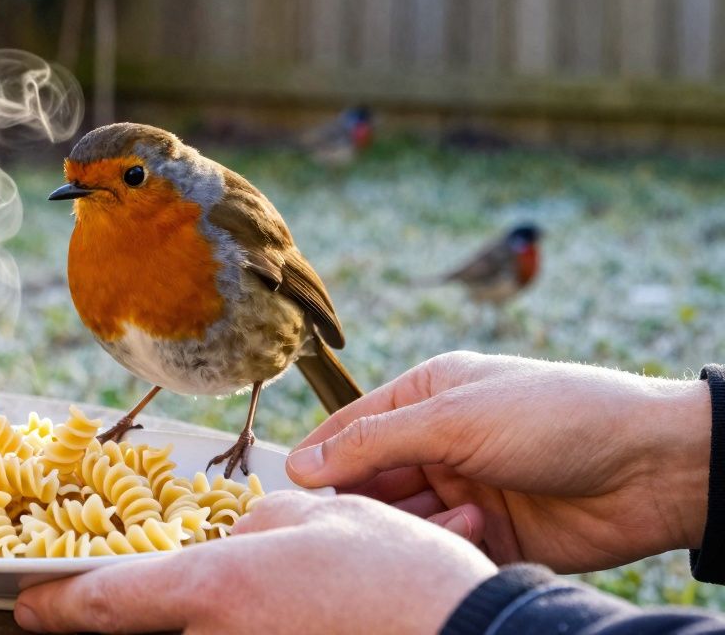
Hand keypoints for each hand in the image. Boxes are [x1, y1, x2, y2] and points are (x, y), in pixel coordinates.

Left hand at [14, 491, 495, 633]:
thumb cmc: (396, 575)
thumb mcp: (318, 517)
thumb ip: (254, 522)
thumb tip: (233, 537)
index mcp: (213, 588)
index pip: (103, 602)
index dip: (55, 603)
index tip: (25, 604)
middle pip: (157, 627)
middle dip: (164, 604)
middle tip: (198, 584)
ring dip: (224, 615)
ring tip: (294, 590)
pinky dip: (253, 629)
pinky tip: (299, 612)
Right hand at [286, 351, 710, 572]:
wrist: (652, 467)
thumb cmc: (556, 416)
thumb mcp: (454, 418)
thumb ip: (374, 443)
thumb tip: (299, 464)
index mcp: (429, 396)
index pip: (353, 426)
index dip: (320, 455)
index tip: (290, 486)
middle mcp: (441, 441)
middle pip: (371, 478)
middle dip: (359, 499)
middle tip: (342, 520)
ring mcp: (465, 488)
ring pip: (404, 518)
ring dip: (404, 525)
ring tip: (409, 527)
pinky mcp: (491, 534)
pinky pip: (443, 546)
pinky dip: (443, 546)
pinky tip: (462, 534)